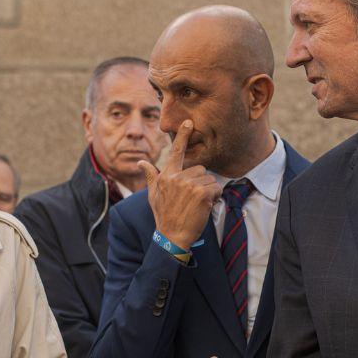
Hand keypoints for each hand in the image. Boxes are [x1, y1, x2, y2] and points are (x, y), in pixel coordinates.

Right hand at [140, 120, 220, 247]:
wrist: (172, 236)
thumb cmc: (164, 216)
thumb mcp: (153, 195)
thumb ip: (150, 176)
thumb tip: (141, 162)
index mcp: (167, 175)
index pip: (175, 152)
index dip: (182, 136)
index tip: (189, 122)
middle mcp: (177, 177)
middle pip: (200, 169)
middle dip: (201, 182)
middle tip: (193, 199)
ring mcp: (189, 184)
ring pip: (209, 179)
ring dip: (208, 191)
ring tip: (197, 204)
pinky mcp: (201, 193)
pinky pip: (216, 188)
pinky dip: (215, 197)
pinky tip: (205, 207)